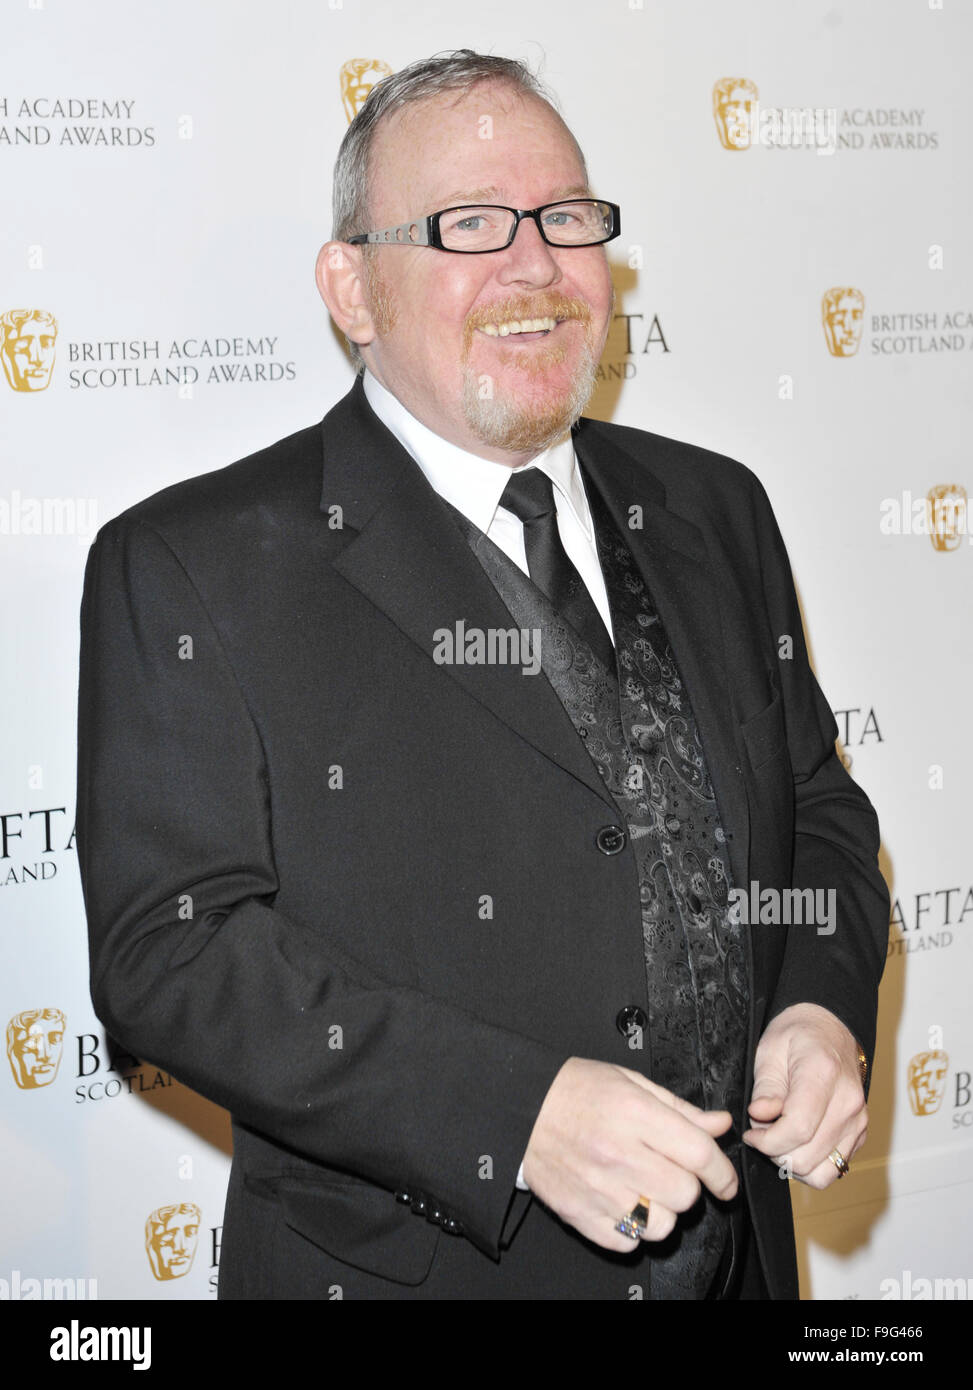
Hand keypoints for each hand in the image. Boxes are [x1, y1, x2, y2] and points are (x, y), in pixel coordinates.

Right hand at [521, 1056, 738, 1252]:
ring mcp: (598, 1189)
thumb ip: (679, 1108)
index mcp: (634, 1114)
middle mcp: (617, 1153)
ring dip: (663, 1211)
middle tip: (670, 1171)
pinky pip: (627, 1243)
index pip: (699, 1154)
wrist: (520, 1108)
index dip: (722, 1172)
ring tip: (647, 1190)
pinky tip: (624, 1204)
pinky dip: (632, 1230)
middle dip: (688, 1185)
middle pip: (685, 1193)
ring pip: (661, 1225)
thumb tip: (719, 1124)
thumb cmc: (574, 1090)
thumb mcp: (630, 1082)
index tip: (725, 1181)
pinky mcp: (580, 1214)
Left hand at [743, 1002, 866, 1188]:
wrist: (829, 1029)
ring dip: (792, 1163)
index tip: (751, 1133)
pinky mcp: (860, 1133)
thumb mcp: (770, 1050)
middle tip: (761, 1132)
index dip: (767, 1141)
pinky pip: (835, 1169)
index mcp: (824, 1074)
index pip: (798, 1128)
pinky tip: (796, 1143)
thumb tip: (759, 1115)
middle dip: (775, 1152)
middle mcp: (848, 1101)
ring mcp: (858, 1120)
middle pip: (808, 1156)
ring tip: (778, 1138)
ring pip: (821, 1172)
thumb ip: (766, 1087)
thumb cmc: (797, 1035)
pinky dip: (811, 1165)